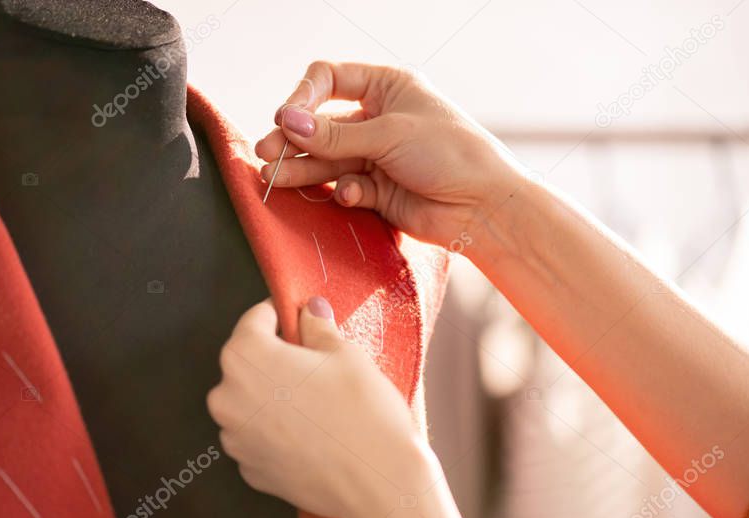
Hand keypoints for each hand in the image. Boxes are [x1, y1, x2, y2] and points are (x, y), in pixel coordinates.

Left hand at [206, 297, 438, 517]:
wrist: (378, 482)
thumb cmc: (362, 411)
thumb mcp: (345, 354)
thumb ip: (316, 327)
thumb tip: (308, 311)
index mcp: (245, 358)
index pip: (255, 320)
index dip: (282, 315)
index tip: (302, 319)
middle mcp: (227, 397)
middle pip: (247, 364)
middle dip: (276, 359)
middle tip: (316, 365)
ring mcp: (235, 439)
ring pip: (251, 403)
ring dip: (275, 397)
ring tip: (317, 403)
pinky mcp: (250, 470)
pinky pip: (259, 437)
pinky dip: (278, 431)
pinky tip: (312, 433)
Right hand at [254, 61, 530, 255]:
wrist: (483, 207)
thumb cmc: (451, 154)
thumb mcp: (389, 134)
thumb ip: (336, 133)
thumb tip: (287, 122)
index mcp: (386, 87)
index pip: (329, 79)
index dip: (303, 97)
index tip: (285, 119)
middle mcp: (378, 118)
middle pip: (321, 125)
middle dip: (292, 140)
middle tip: (265, 154)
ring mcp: (376, 156)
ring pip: (328, 159)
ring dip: (303, 169)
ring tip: (274, 179)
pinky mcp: (377, 190)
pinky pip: (346, 187)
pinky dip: (343, 191)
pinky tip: (350, 195)